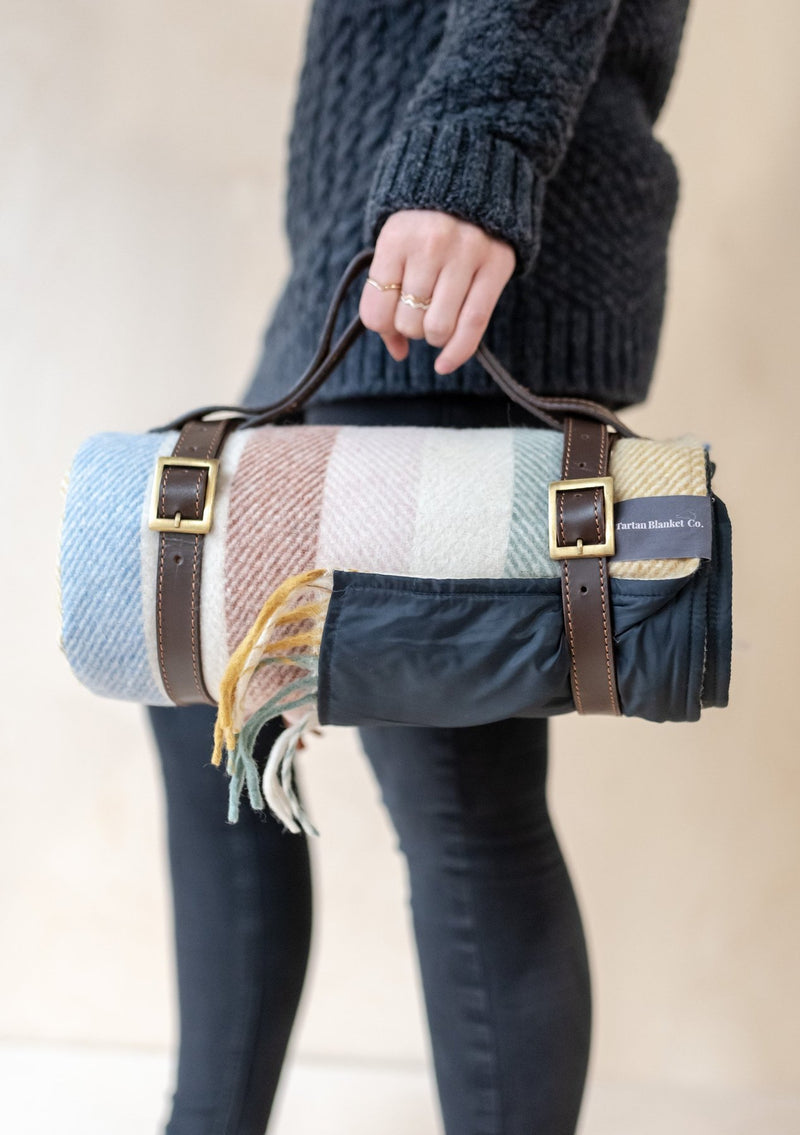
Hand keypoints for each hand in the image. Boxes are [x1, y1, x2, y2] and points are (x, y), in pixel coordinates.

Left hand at [358, 210, 515, 373]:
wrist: (474, 174)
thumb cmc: (425, 222)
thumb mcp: (396, 244)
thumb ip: (386, 294)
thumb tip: (398, 352)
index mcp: (396, 238)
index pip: (376, 311)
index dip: (382, 329)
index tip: (392, 322)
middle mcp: (430, 245)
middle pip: (408, 323)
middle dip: (411, 328)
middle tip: (420, 309)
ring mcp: (465, 255)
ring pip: (438, 329)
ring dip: (434, 336)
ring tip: (437, 317)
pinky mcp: (496, 266)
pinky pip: (473, 326)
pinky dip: (456, 353)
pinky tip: (445, 363)